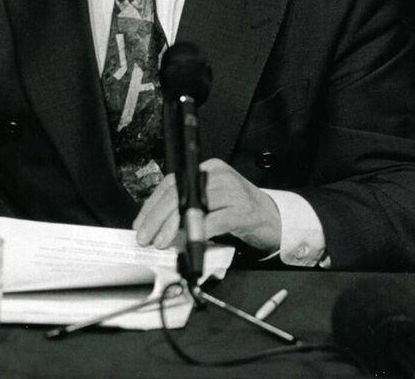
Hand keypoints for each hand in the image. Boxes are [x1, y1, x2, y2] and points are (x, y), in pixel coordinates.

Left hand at [133, 159, 281, 252]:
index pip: (173, 183)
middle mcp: (220, 176)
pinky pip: (213, 221)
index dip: (152, 205)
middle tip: (145, 237)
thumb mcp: (211, 204)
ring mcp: (233, 192)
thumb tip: (155, 225)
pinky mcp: (243, 211)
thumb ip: (187, 207)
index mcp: (209, 170)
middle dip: (157, 218)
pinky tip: (188, 243)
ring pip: (193, 206)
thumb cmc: (239, 212)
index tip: (140, 223)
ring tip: (161, 242)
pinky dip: (197, 233)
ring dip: (172, 227)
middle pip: (180, 193)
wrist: (274, 219)